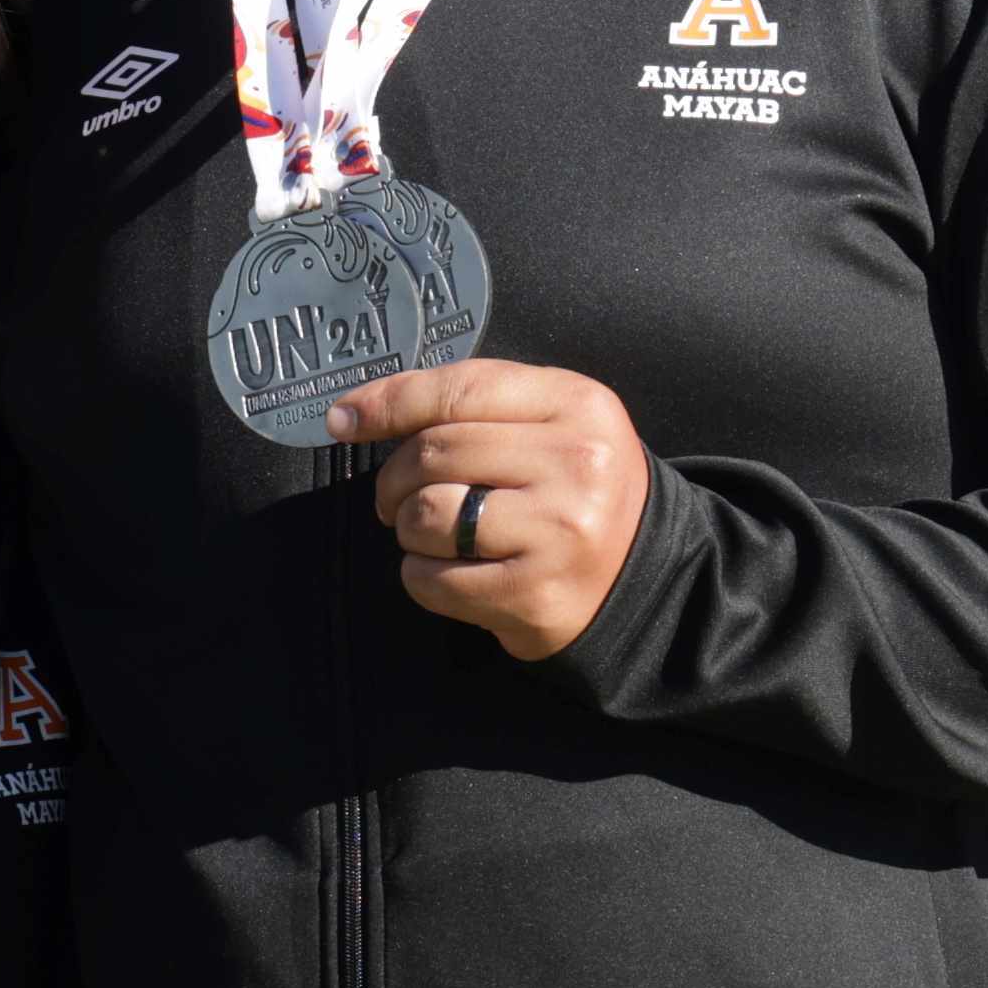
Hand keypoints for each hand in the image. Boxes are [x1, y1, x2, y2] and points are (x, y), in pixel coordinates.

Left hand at [327, 360, 651, 662]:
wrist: (644, 574)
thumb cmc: (572, 488)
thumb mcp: (549, 423)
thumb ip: (471, 406)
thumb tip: (354, 413)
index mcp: (578, 404)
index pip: (460, 391)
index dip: (389, 402)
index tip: (343, 419)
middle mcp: (576, 464)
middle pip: (434, 453)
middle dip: (394, 478)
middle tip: (398, 497)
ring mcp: (558, 533)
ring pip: (426, 516)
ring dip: (409, 529)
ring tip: (435, 534)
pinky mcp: (535, 596)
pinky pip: (432, 579)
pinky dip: (421, 575)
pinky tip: (451, 571)